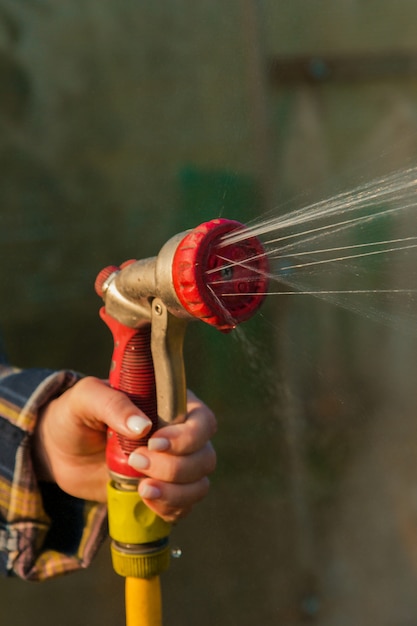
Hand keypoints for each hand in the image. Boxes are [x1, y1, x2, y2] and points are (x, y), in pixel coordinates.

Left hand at [32, 377, 216, 521]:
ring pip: (199, 484)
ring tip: (141, 488)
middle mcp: (180, 436)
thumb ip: (113, 404)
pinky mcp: (163, 492)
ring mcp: (173, 466)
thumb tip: (142, 426)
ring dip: (175, 491)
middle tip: (135, 462)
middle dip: (174, 467)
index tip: (154, 443)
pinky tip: (143, 500)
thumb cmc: (76, 414)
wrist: (60, 450)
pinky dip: (168, 508)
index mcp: (170, 405)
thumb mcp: (85, 399)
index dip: (188, 437)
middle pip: (205, 456)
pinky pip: (183, 507)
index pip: (202, 420)